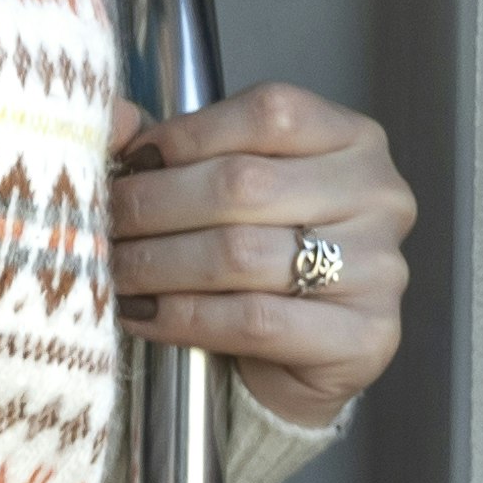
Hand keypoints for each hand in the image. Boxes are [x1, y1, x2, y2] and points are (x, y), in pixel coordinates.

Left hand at [110, 81, 415, 440]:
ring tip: (113, 271)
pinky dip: (183, 317)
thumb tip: (112, 118)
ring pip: (240, 253)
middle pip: (243, 184)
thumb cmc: (257, 267)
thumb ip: (173, 149)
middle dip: (153, 206)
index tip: (131, 163)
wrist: (293, 368)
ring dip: (157, 263)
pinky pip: (253, 320)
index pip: (270, 114)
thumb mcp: (222, 190)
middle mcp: (379, 195)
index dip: (188, 135)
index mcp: (354, 140)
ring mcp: (380, 268)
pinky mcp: (365, 337)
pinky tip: (143, 316)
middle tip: (102, 226)